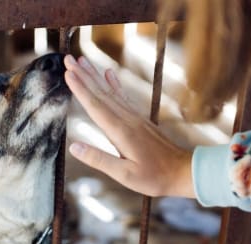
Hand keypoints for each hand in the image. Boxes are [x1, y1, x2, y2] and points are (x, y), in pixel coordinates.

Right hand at [64, 55, 194, 197]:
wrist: (183, 171)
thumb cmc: (154, 177)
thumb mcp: (125, 175)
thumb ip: (99, 159)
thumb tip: (74, 146)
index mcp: (120, 132)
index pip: (95, 106)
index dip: (80, 89)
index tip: (68, 73)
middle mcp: (126, 119)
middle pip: (100, 93)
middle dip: (83, 75)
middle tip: (69, 59)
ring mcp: (134, 117)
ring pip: (110, 91)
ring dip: (94, 75)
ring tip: (82, 61)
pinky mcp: (139, 118)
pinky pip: (122, 96)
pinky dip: (113, 83)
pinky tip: (108, 73)